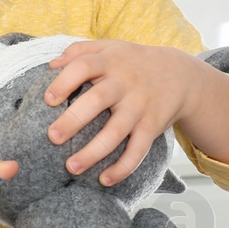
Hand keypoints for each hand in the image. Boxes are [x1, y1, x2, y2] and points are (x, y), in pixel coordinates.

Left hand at [44, 40, 199, 186]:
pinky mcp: (151, 127)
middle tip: (52, 137)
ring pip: (116, 132)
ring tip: (71, 167)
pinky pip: (137, 151)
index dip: (64, 82)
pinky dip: (123, 168)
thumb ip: (79, 51)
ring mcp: (139, 107)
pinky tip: (104, 180)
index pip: (83, 66)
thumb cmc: (133, 62)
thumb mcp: (110, 47)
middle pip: (97, 100)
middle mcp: (125, 84)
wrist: (180, 75)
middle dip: (73, 120)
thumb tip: (51, 66)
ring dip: (93, 152)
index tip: (48, 100)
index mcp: (109, 62)